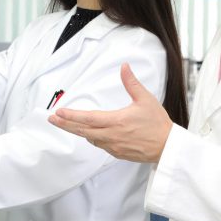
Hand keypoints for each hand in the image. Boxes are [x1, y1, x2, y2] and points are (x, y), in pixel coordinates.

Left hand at [47, 63, 172, 162]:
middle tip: (52, 120)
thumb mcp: (145, 99)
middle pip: (82, 131)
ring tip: (67, 124)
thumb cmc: (158, 123)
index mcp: (117, 121)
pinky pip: (99, 145)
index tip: (58, 113)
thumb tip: (124, 67)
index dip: (71, 116)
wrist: (168, 146)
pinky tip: (89, 133)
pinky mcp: (117, 153)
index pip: (88, 118)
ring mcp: (113, 146)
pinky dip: (92, 138)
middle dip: (65, 125)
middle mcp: (112, 135)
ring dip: (78, 131)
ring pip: (90, 138)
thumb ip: (131, 83)